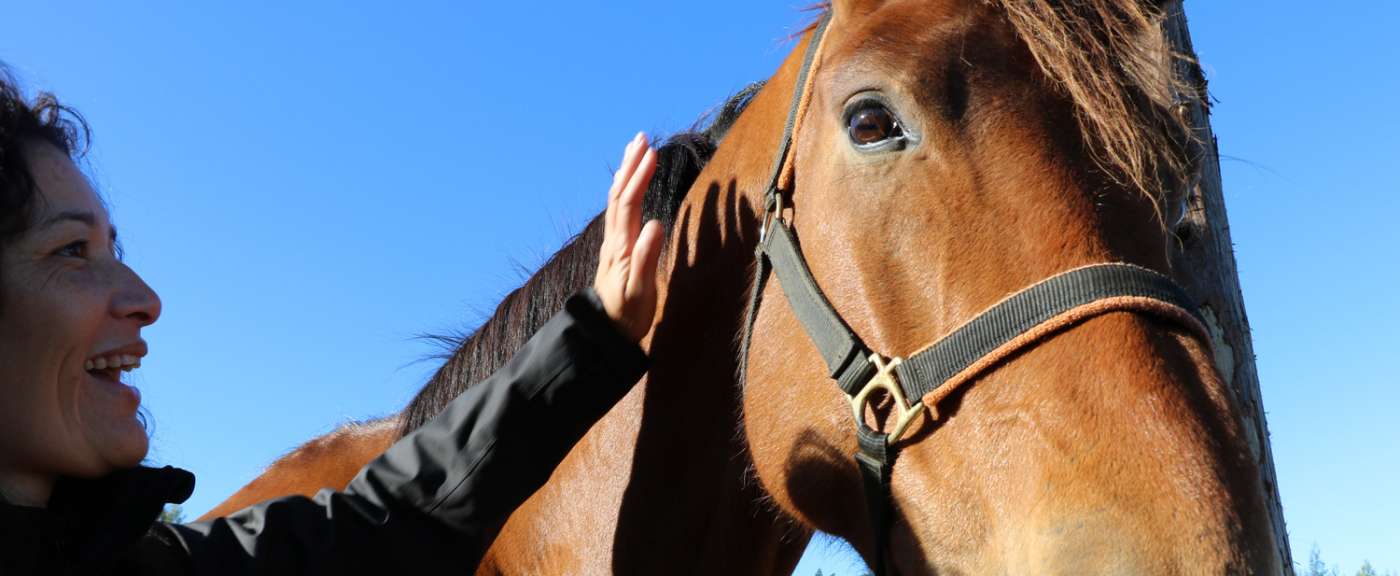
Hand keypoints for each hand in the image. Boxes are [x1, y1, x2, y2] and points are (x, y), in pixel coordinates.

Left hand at [594, 133, 663, 342]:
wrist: (606, 333)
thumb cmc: (628, 315)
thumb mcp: (641, 291)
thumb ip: (648, 257)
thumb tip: (657, 223)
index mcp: (621, 247)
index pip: (629, 203)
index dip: (639, 177)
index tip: (651, 153)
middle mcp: (614, 240)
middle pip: (619, 194)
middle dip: (631, 165)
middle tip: (642, 138)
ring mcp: (613, 243)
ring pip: (616, 200)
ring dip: (626, 174)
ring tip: (635, 151)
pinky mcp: (617, 249)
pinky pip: (618, 211)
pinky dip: (625, 190)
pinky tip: (629, 185)